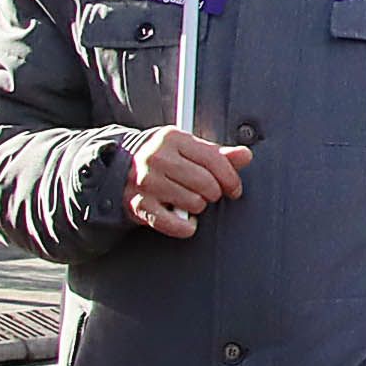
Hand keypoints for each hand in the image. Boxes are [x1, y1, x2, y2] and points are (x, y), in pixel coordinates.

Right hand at [125, 127, 250, 238]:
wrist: (119, 169)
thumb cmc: (163, 159)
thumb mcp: (188, 149)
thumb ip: (217, 153)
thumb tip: (245, 155)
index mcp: (172, 138)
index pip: (214, 160)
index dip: (231, 178)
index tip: (234, 188)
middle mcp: (157, 158)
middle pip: (207, 184)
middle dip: (214, 193)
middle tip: (207, 194)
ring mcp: (146, 182)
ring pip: (195, 204)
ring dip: (197, 207)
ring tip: (187, 200)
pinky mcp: (138, 205)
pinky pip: (176, 225)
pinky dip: (185, 226)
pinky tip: (182, 217)